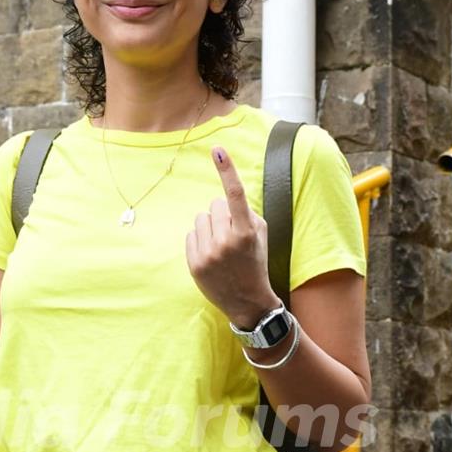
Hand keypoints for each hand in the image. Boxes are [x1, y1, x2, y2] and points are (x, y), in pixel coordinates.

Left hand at [185, 145, 278, 327]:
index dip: (227, 170)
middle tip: (231, 233)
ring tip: (221, 246)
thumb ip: (245, 212)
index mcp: (246, 232)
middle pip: (214, 205)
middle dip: (222, 214)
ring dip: (210, 226)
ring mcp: (209, 254)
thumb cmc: (255, 261)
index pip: (235, 194)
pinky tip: (211, 255)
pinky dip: (200, 240)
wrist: (247, 301)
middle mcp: (226, 242)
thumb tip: (224, 195)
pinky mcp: (194, 263)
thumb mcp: (260, 235)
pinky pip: (191, 234)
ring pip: (200, 218)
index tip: (218, 150)